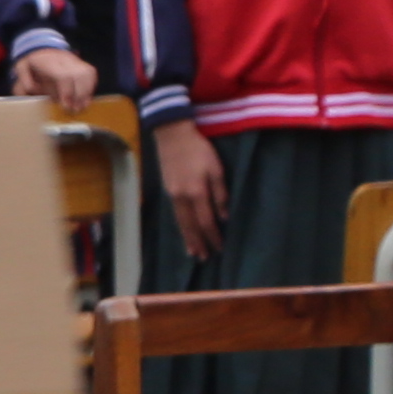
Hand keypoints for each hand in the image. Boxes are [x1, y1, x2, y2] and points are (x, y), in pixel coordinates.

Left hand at [16, 47, 98, 107]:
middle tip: (75, 111)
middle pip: (78, 76)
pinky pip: (91, 74)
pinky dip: (90, 87)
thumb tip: (33, 91)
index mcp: (47, 61)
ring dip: (86, 93)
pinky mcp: (82, 63)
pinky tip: (85, 99)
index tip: (66, 106)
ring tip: (81, 107)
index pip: (63, 76)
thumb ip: (24, 82)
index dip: (67, 92)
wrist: (41, 49)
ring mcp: (74, 60)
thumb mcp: (21, 71)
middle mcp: (63, 58)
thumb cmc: (31, 64)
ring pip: (87, 74)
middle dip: (78, 95)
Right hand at [161, 119, 229, 266]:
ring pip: (180, 222)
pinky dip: (181, 227)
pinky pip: (175, 215)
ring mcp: (172, 195)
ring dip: (187, 238)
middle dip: (198, 243)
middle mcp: (181, 198)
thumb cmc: (199, 149)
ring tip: (192, 252)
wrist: (172, 135)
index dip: (213, 237)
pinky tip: (184, 231)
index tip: (220, 249)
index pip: (206, 221)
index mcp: (196, 192)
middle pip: (190, 226)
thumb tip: (224, 217)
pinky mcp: (168, 190)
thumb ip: (220, 193)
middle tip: (204, 258)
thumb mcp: (216, 169)